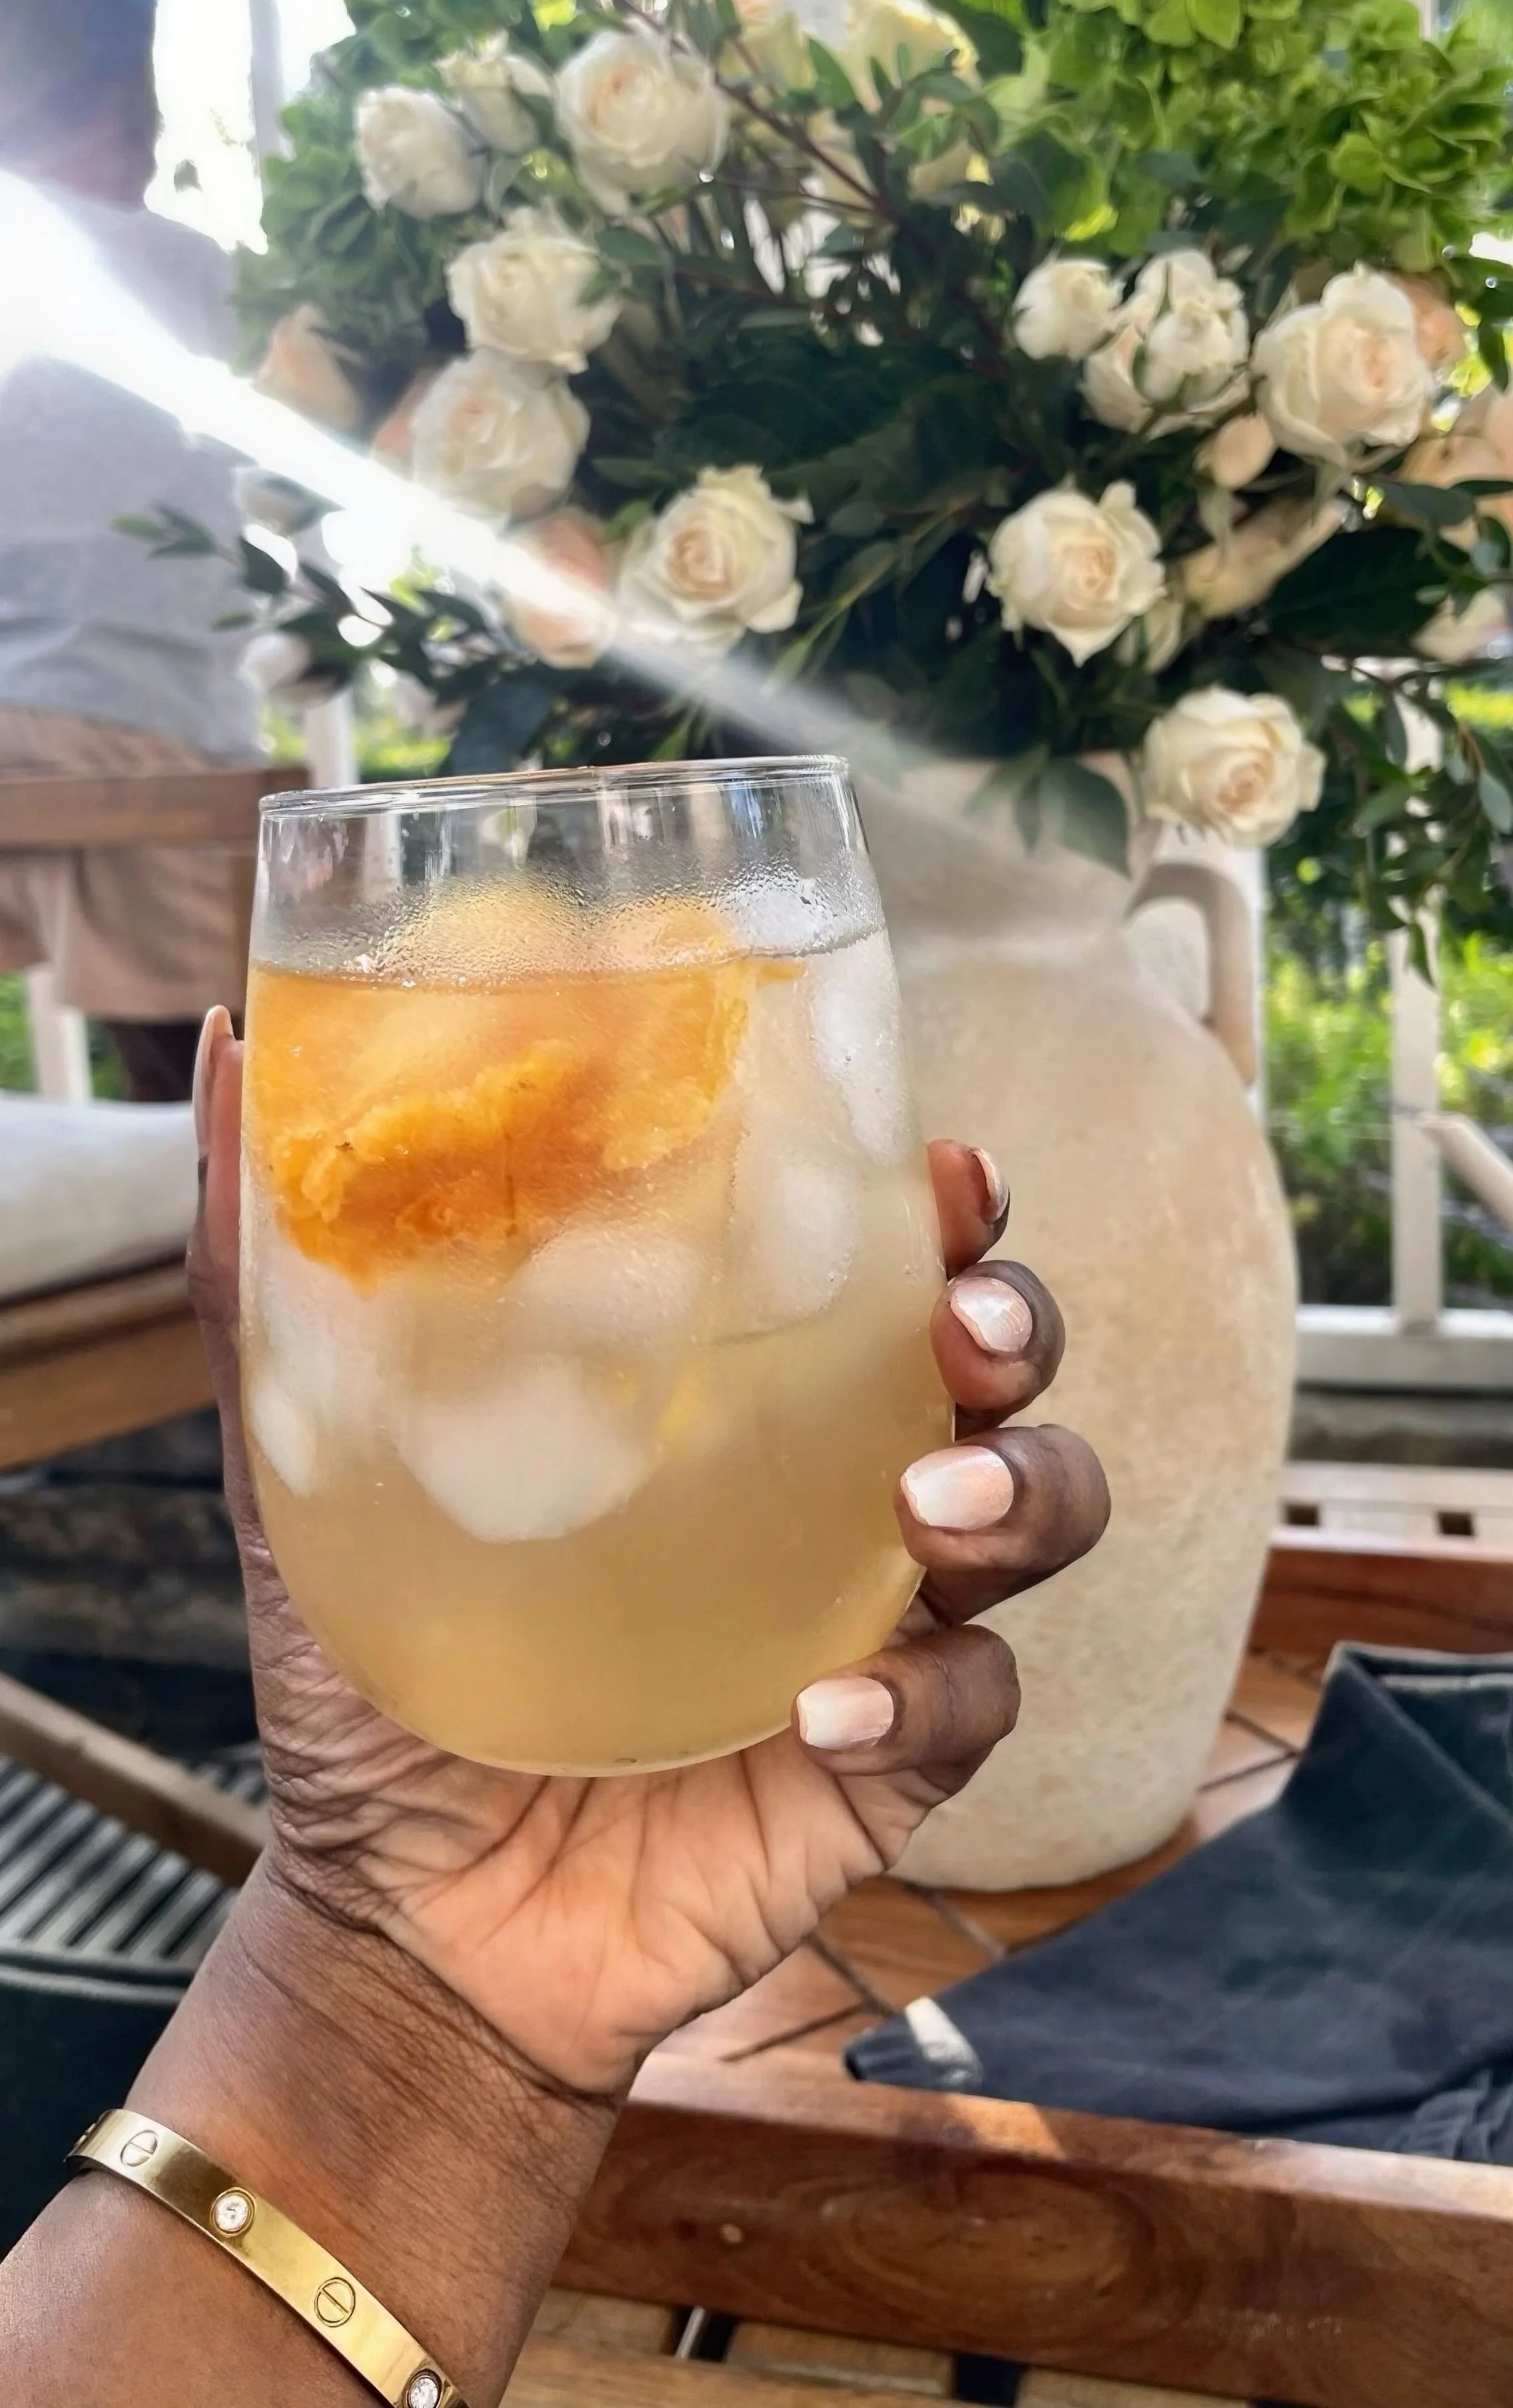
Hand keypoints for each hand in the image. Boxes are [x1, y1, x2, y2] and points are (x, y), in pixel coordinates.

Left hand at [192, 1013, 1107, 2098]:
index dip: (938, 1198)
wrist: (408, 1919)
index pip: (868, 1253)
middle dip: (1012, 1315)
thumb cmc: (380, 1672)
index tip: (941, 1162)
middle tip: (967, 1321)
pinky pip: (973, 1707)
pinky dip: (923, 1699)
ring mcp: (875, 1617)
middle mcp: (826, 1480)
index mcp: (725, 1389)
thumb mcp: (301, 1471)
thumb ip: (269, 1284)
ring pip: (1043, 1511)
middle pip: (994, 1360)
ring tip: (934, 1507)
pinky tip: (825, 1710)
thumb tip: (219, 1057)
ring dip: (1023, 1487)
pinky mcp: (891, 1761)